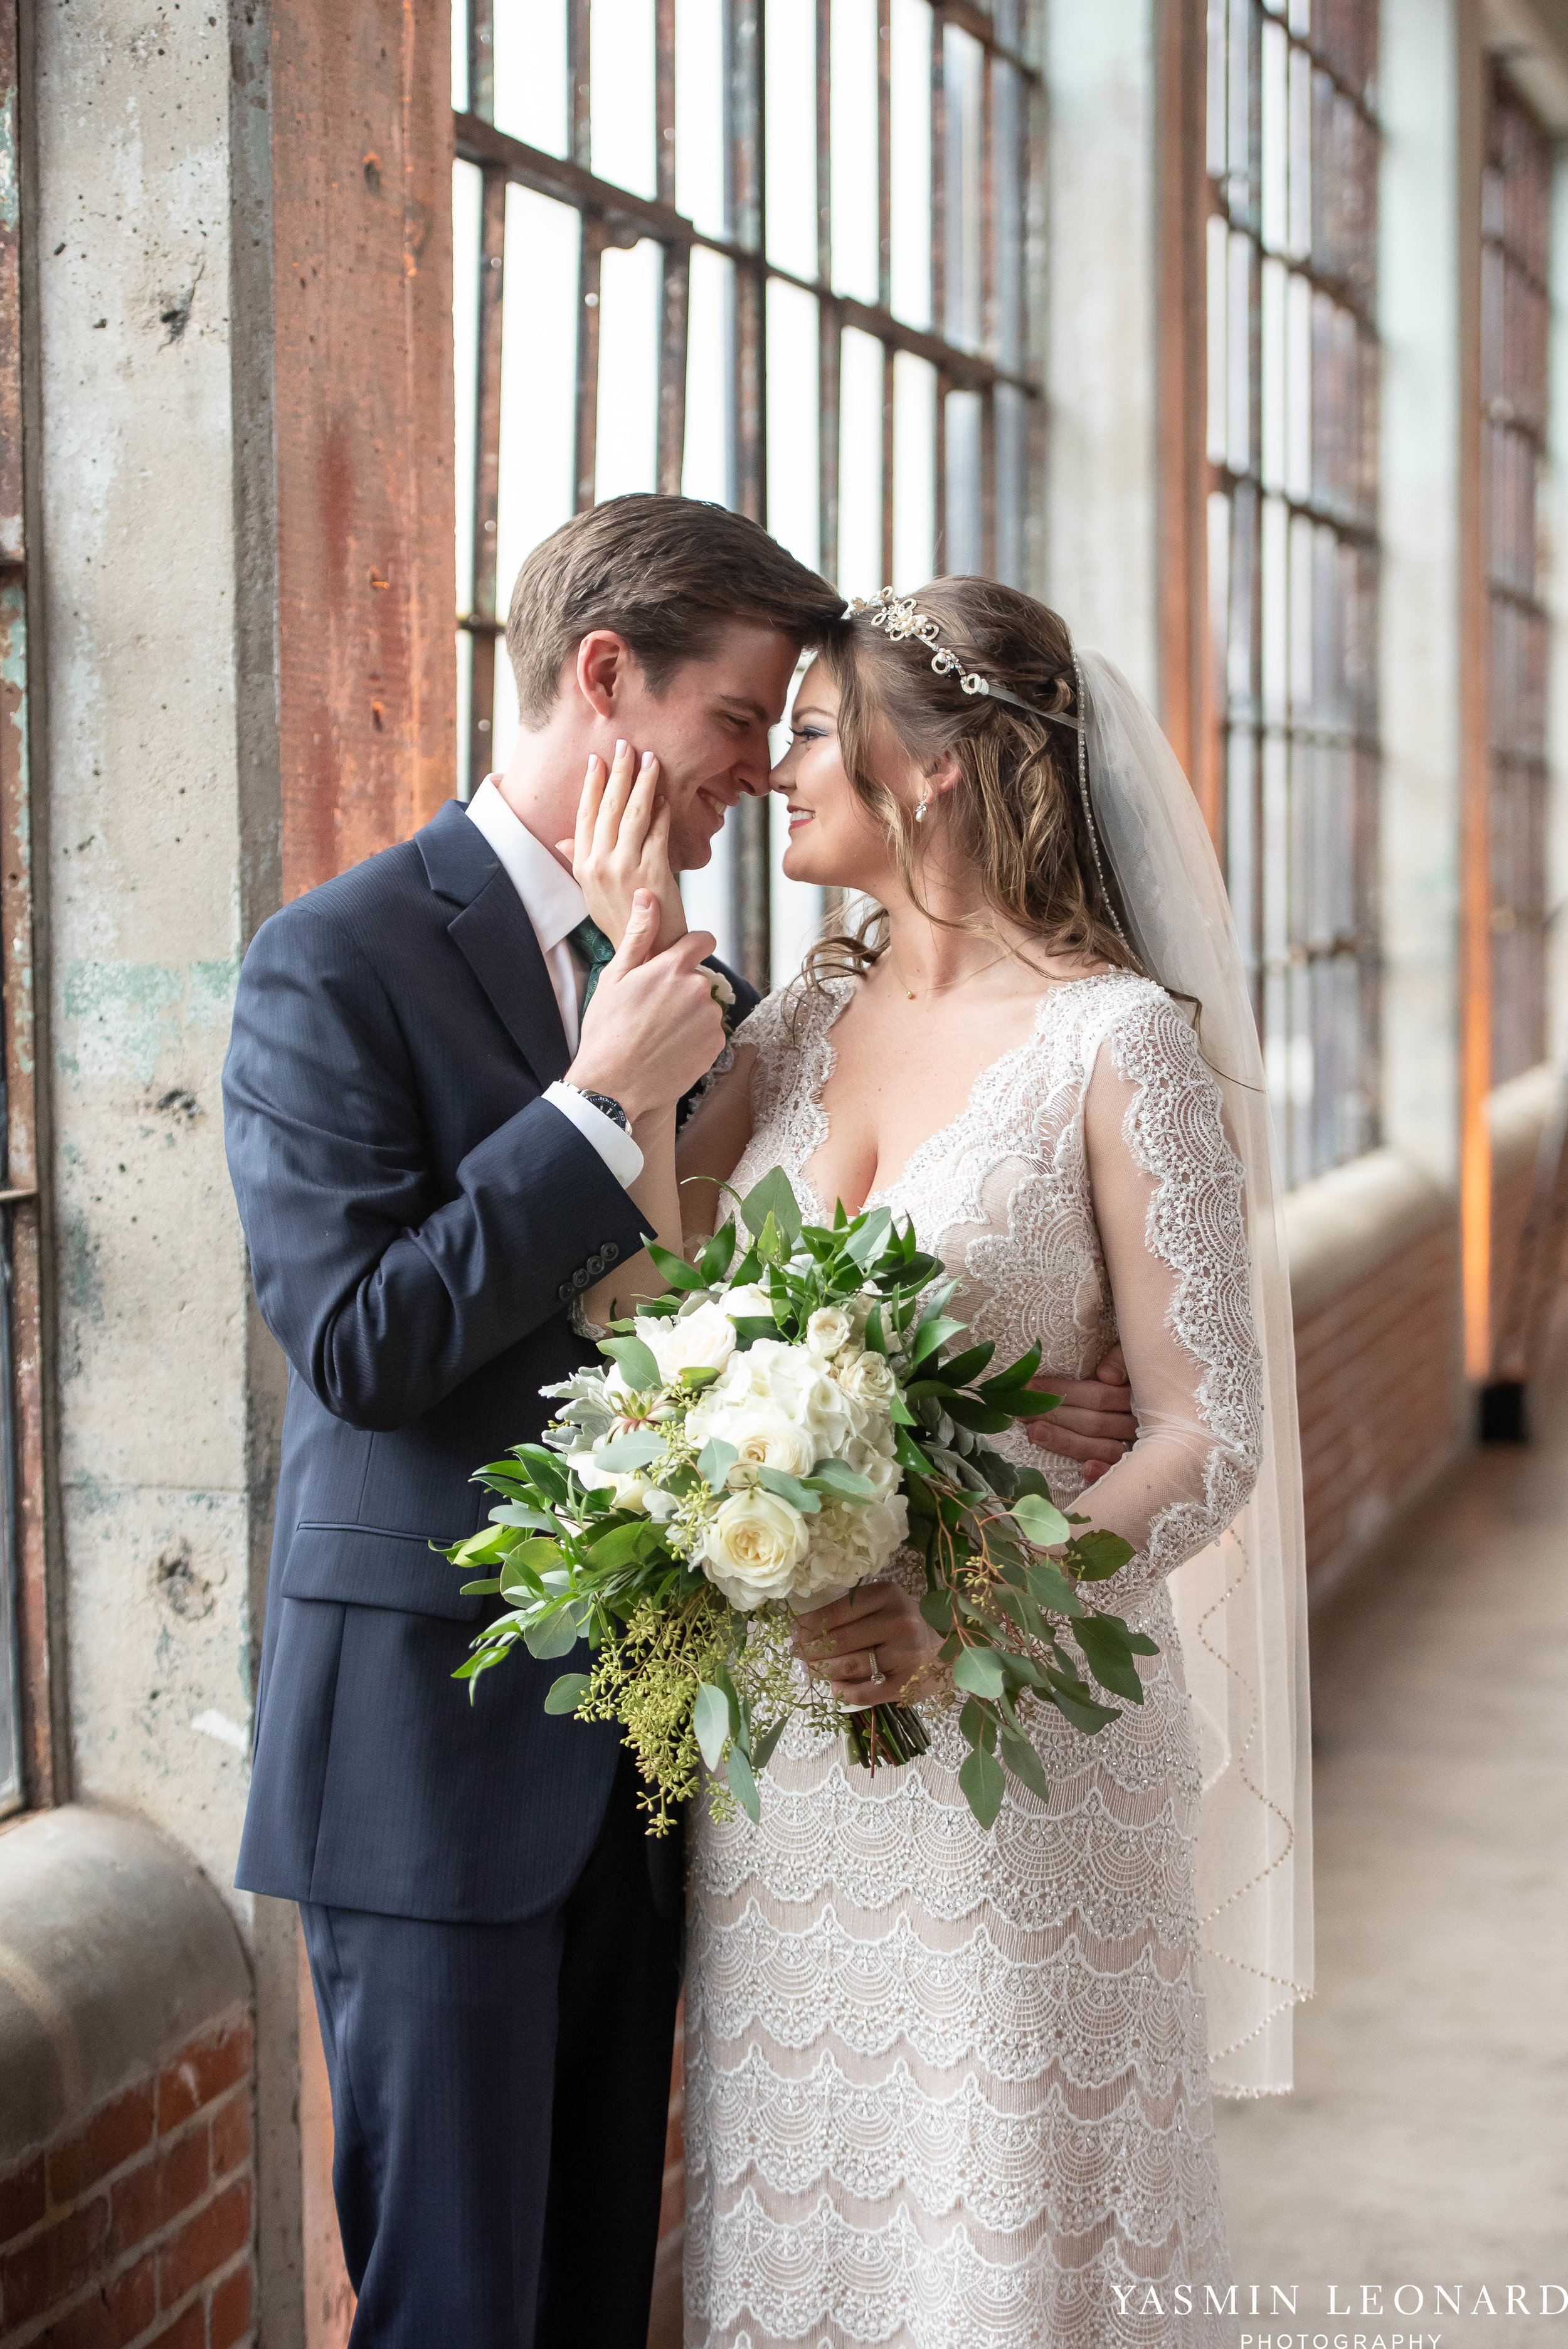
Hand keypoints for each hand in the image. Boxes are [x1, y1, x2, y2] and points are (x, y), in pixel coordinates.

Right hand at [558, 740, 686, 950]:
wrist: (646, 951)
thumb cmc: (621, 920)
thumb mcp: (592, 893)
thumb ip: (579, 862)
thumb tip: (562, 840)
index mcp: (583, 867)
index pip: (584, 816)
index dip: (590, 785)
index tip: (596, 760)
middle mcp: (600, 865)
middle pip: (607, 808)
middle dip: (618, 773)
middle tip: (625, 746)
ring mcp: (626, 868)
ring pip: (633, 815)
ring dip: (643, 783)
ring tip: (650, 760)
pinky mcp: (652, 873)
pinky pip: (657, 834)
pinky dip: (662, 813)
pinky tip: (666, 797)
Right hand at [566, 889, 724, 1124]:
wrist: (613, 1084)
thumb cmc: (606, 1030)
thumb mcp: (614, 978)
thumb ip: (638, 936)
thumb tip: (648, 897)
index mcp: (672, 968)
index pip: (703, 940)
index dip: (692, 947)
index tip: (679, 960)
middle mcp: (698, 989)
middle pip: (700, 978)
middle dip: (682, 988)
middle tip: (652, 1010)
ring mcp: (710, 1019)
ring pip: (705, 1006)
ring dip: (689, 1014)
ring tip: (659, 1033)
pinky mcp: (716, 1046)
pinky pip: (711, 1032)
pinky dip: (696, 1038)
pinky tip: (670, 1049)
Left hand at [792, 1580, 942, 1705]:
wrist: (950, 1648)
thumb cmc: (906, 1624)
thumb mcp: (883, 1606)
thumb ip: (851, 1615)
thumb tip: (803, 1633)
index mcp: (887, 1595)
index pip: (837, 1611)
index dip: (810, 1625)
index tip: (795, 1633)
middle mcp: (898, 1621)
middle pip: (840, 1640)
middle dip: (811, 1650)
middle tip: (798, 1655)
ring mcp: (905, 1654)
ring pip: (850, 1665)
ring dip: (823, 1671)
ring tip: (812, 1671)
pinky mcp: (908, 1683)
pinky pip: (866, 1692)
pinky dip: (844, 1692)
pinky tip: (834, 1688)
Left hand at [1020, 1343, 1134, 1484]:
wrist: (1181, 1388)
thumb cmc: (1147, 1367)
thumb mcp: (1137, 1352)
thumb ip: (1122, 1358)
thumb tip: (1107, 1376)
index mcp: (1136, 1392)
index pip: (1095, 1395)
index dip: (1059, 1391)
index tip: (1027, 1387)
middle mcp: (1140, 1421)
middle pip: (1093, 1422)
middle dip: (1054, 1416)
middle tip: (1019, 1411)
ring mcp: (1142, 1446)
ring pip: (1102, 1447)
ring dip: (1067, 1443)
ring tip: (1034, 1433)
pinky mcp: (1141, 1466)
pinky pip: (1120, 1472)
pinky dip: (1104, 1472)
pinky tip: (1084, 1471)